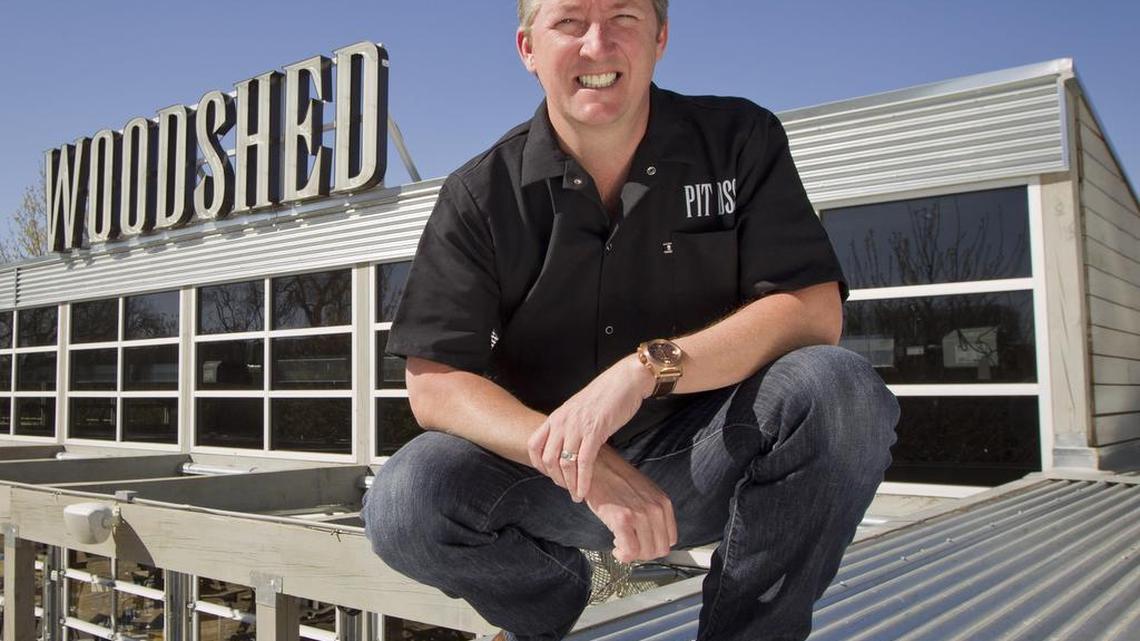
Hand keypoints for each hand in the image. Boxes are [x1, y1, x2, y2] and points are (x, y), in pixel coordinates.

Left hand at [528, 355, 653, 500]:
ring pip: (565, 463)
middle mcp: (562, 422)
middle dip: (556, 479)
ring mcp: (577, 427)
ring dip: (570, 484)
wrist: (624, 381)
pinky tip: (585, 491)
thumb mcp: (578, 410)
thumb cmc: (605, 396)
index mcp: (556, 417)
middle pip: (548, 459)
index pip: (533, 445)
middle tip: (568, 489)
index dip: (538, 464)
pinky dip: (583, 480)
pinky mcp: (595, 431)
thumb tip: (567, 445)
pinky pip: (584, 462)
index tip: (550, 475)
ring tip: (577, 495)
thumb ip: (569, 426)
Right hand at [585, 447, 676, 562]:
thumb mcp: (644, 493)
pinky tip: (615, 547)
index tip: (643, 545)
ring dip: (632, 554)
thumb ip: (652, 513)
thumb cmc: (614, 478)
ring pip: (645, 553)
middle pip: (660, 550)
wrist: (596, 466)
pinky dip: (623, 555)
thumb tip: (651, 537)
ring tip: (621, 544)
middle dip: (643, 553)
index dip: (654, 547)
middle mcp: (655, 509)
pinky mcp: (623, 519)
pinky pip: (630, 551)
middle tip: (630, 547)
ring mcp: (640, 514)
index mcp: (663, 503)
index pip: (670, 540)